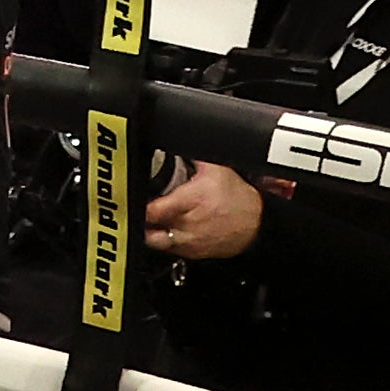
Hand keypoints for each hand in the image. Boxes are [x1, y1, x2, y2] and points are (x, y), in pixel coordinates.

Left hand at [142, 156, 268, 261]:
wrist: (258, 224)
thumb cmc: (238, 197)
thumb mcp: (216, 168)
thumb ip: (191, 154)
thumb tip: (176, 137)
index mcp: (191, 201)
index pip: (152, 209)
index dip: (137, 203)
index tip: (130, 196)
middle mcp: (188, 224)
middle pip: (148, 227)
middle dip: (138, 218)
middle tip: (134, 207)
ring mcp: (190, 241)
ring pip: (155, 242)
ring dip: (148, 232)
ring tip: (146, 220)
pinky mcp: (193, 253)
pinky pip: (168, 250)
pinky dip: (162, 240)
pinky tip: (162, 229)